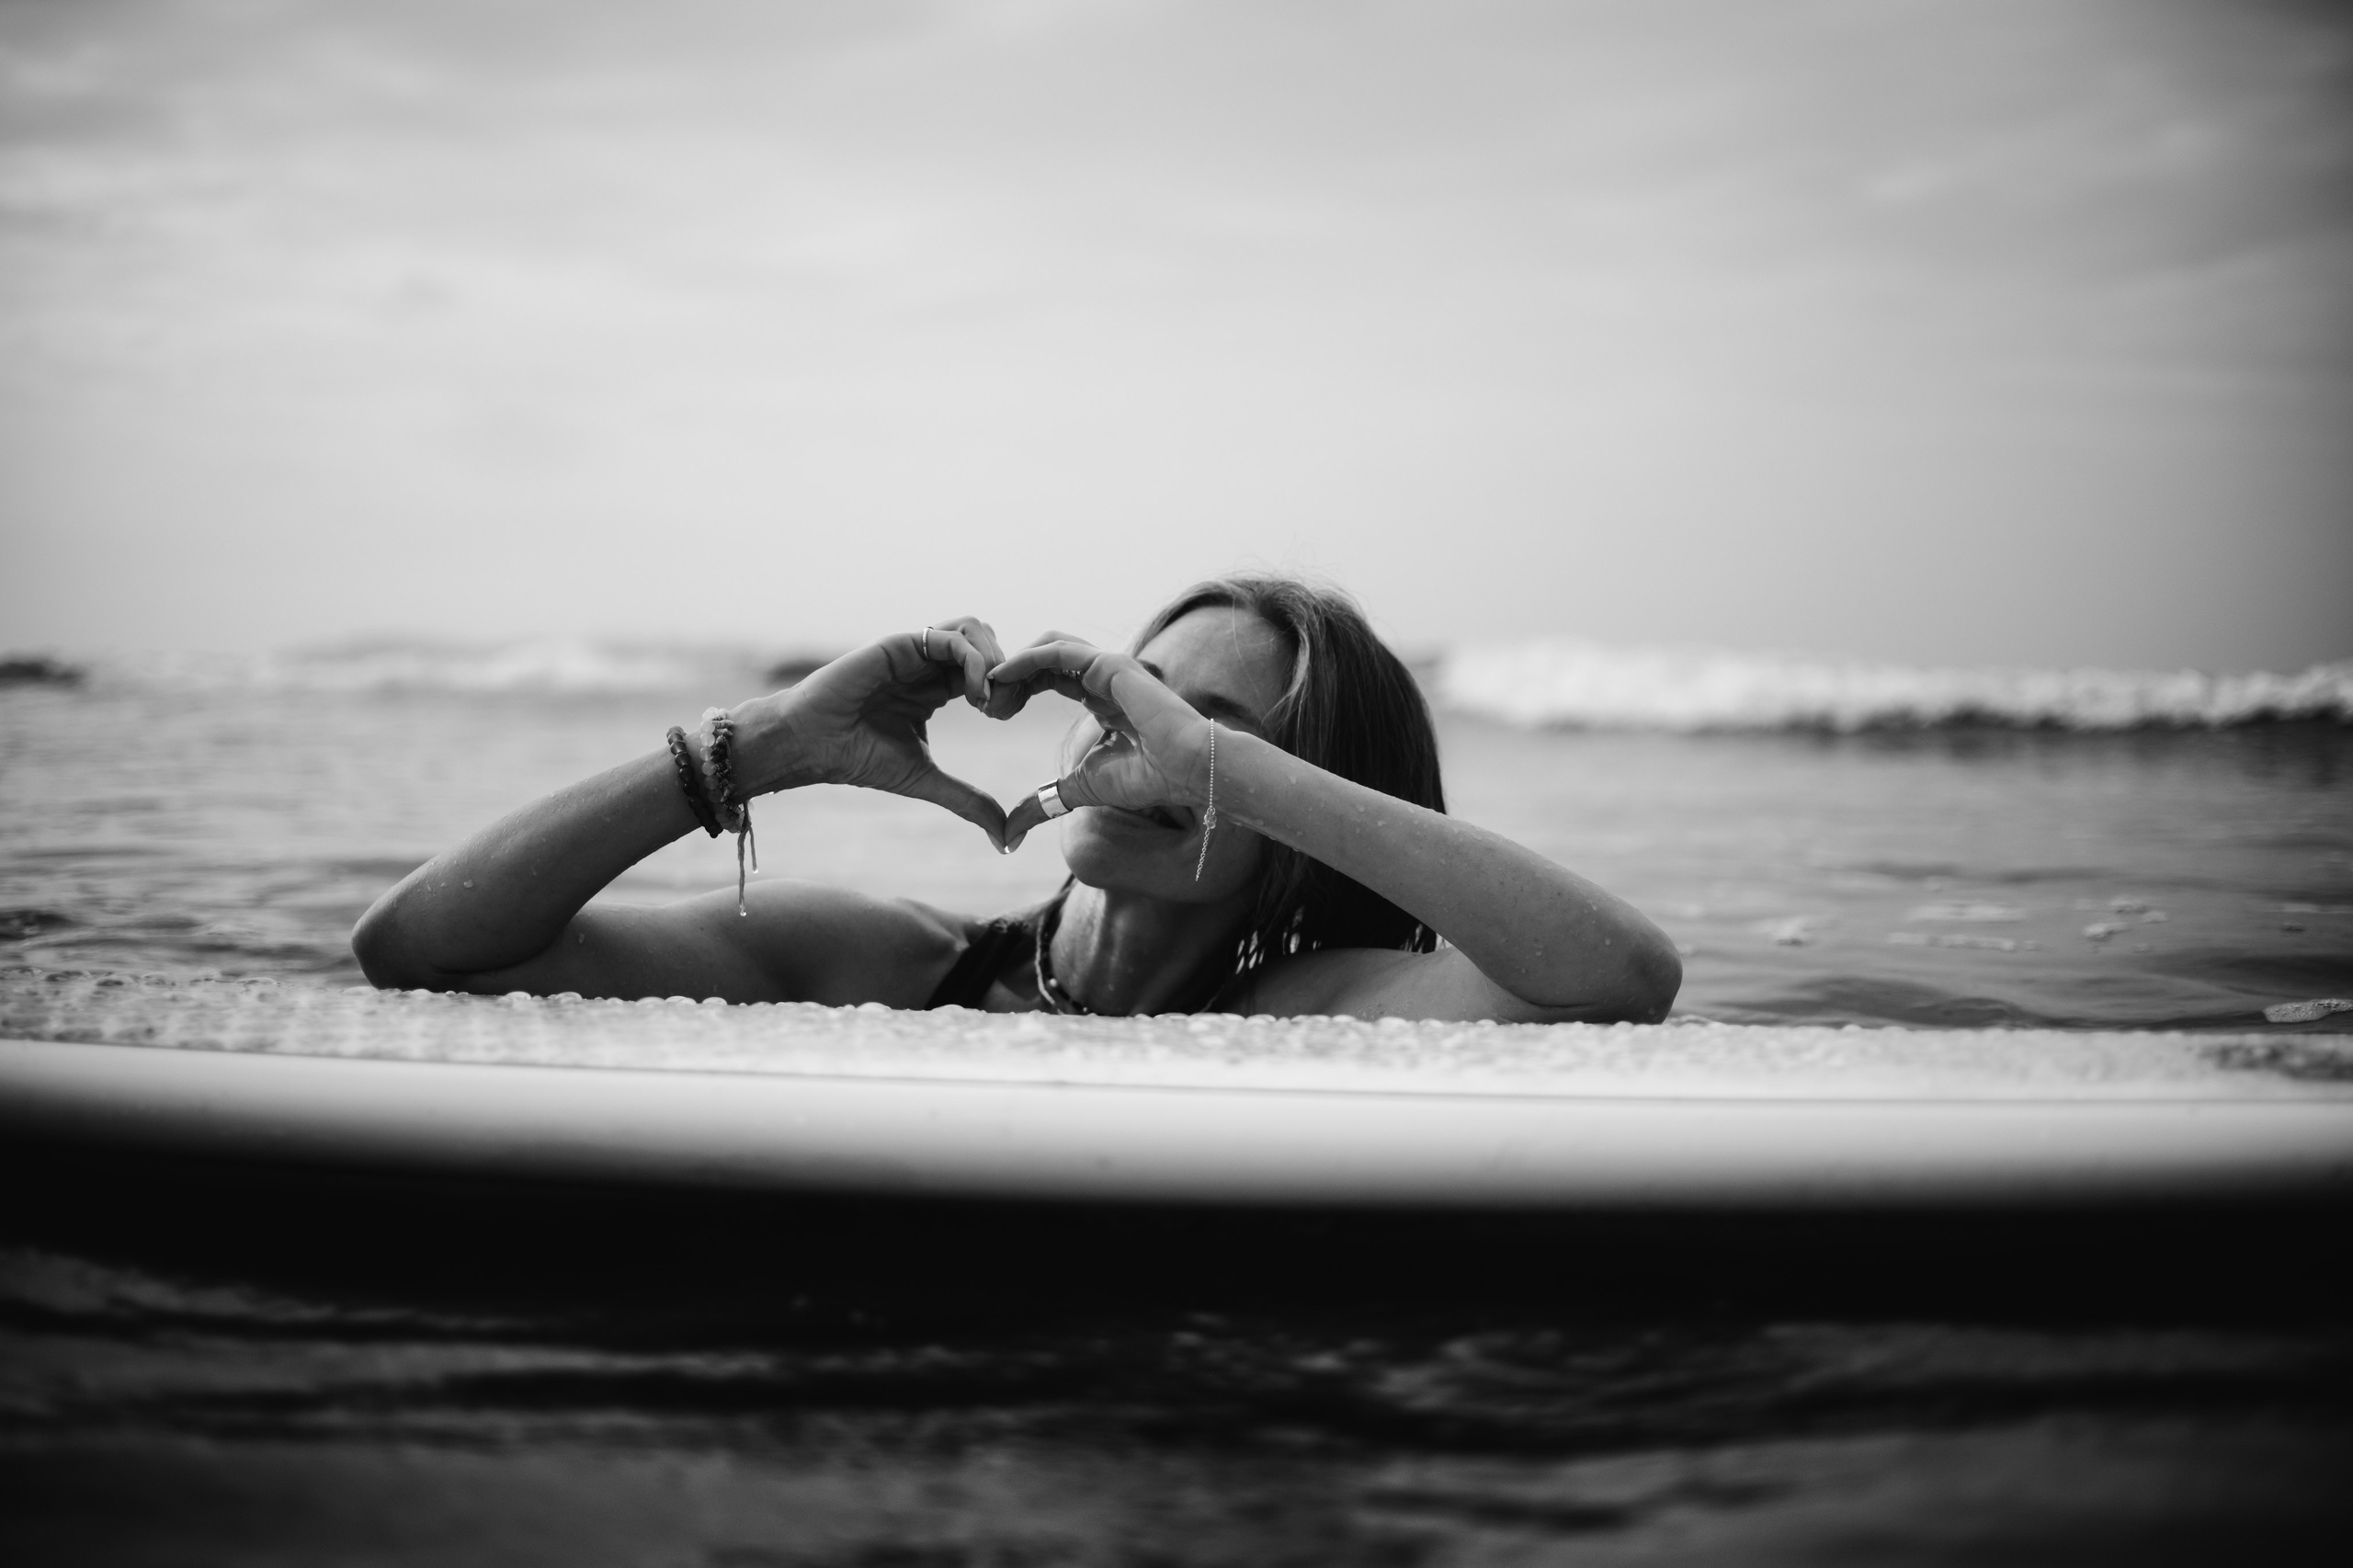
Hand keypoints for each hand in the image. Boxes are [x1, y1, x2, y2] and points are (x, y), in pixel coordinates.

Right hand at [740, 617, 1009, 849]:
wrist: (814, 745)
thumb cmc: (859, 759)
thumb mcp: (926, 780)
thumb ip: (967, 802)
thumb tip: (1005, 840)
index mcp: (936, 688)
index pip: (989, 672)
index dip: (1006, 689)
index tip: (1003, 717)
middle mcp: (928, 665)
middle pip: (989, 644)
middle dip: (1006, 672)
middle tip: (999, 708)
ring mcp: (915, 651)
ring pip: (974, 629)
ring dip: (992, 660)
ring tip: (985, 698)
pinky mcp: (901, 644)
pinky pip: (952, 637)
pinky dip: (974, 661)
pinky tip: (971, 693)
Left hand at [990, 634, 1211, 849]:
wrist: (1186, 771)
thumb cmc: (1147, 778)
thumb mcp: (1078, 789)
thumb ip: (1043, 802)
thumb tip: (1009, 834)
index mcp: (1098, 697)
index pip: (1047, 678)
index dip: (1016, 691)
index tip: (992, 714)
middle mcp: (1101, 676)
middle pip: (1042, 661)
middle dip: (1009, 677)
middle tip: (984, 703)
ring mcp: (1107, 666)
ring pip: (1047, 648)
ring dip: (1014, 665)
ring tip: (990, 689)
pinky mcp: (1110, 663)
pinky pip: (1058, 650)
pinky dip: (1026, 659)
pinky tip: (1002, 676)